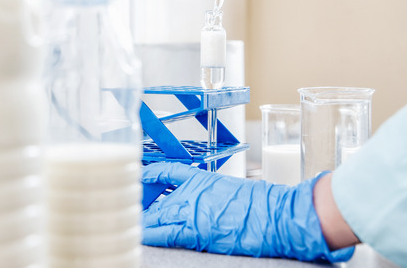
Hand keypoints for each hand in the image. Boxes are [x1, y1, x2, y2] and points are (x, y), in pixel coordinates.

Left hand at [141, 163, 354, 261]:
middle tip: (131, 210)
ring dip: (143, 222)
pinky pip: (163, 233)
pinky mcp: (194, 231)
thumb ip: (211, 195)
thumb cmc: (261, 204)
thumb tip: (205, 204)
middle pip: (156, 197)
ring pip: (156, 216)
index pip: (167, 171)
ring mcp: (191, 211)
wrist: (274, 214)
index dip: (149, 174)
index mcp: (201, 178)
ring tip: (133, 225)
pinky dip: (149, 235)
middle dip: (142, 206)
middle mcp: (191, 192)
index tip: (139, 177)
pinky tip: (141, 236)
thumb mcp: (231, 189)